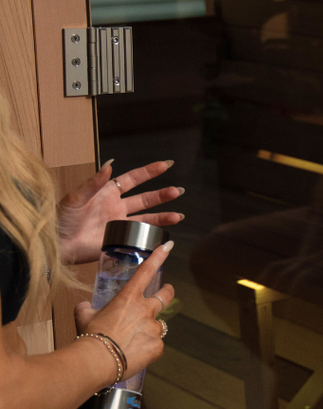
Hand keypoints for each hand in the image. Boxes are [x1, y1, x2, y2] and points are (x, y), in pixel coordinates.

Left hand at [58, 160, 183, 264]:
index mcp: (108, 192)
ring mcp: (120, 224)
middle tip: (178, 192)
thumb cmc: (62, 218)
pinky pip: (140, 236)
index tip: (166, 165)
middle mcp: (117, 207)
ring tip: (178, 216)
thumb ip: (93, 183)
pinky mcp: (120, 239)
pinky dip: (153, 235)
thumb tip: (109, 165)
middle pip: (146, 199)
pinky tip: (166, 234)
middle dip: (162, 195)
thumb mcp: (76, 197)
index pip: (134, 179)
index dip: (150, 172)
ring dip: (163, 216)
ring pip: (148, 219)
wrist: (57, 243)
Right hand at [75, 241, 174, 382]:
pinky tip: (134, 354)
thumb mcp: (84, 316)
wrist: (96, 361)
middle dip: (167, 292)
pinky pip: (155, 345)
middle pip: (165, 296)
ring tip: (131, 341)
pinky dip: (147, 348)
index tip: (167, 247)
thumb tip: (86, 306)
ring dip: (147, 330)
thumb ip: (87, 307)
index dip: (158, 257)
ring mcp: (154, 328)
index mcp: (129, 298)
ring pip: (156, 326)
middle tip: (166, 292)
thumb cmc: (90, 337)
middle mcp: (146, 310)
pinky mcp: (157, 346)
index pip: (146, 272)